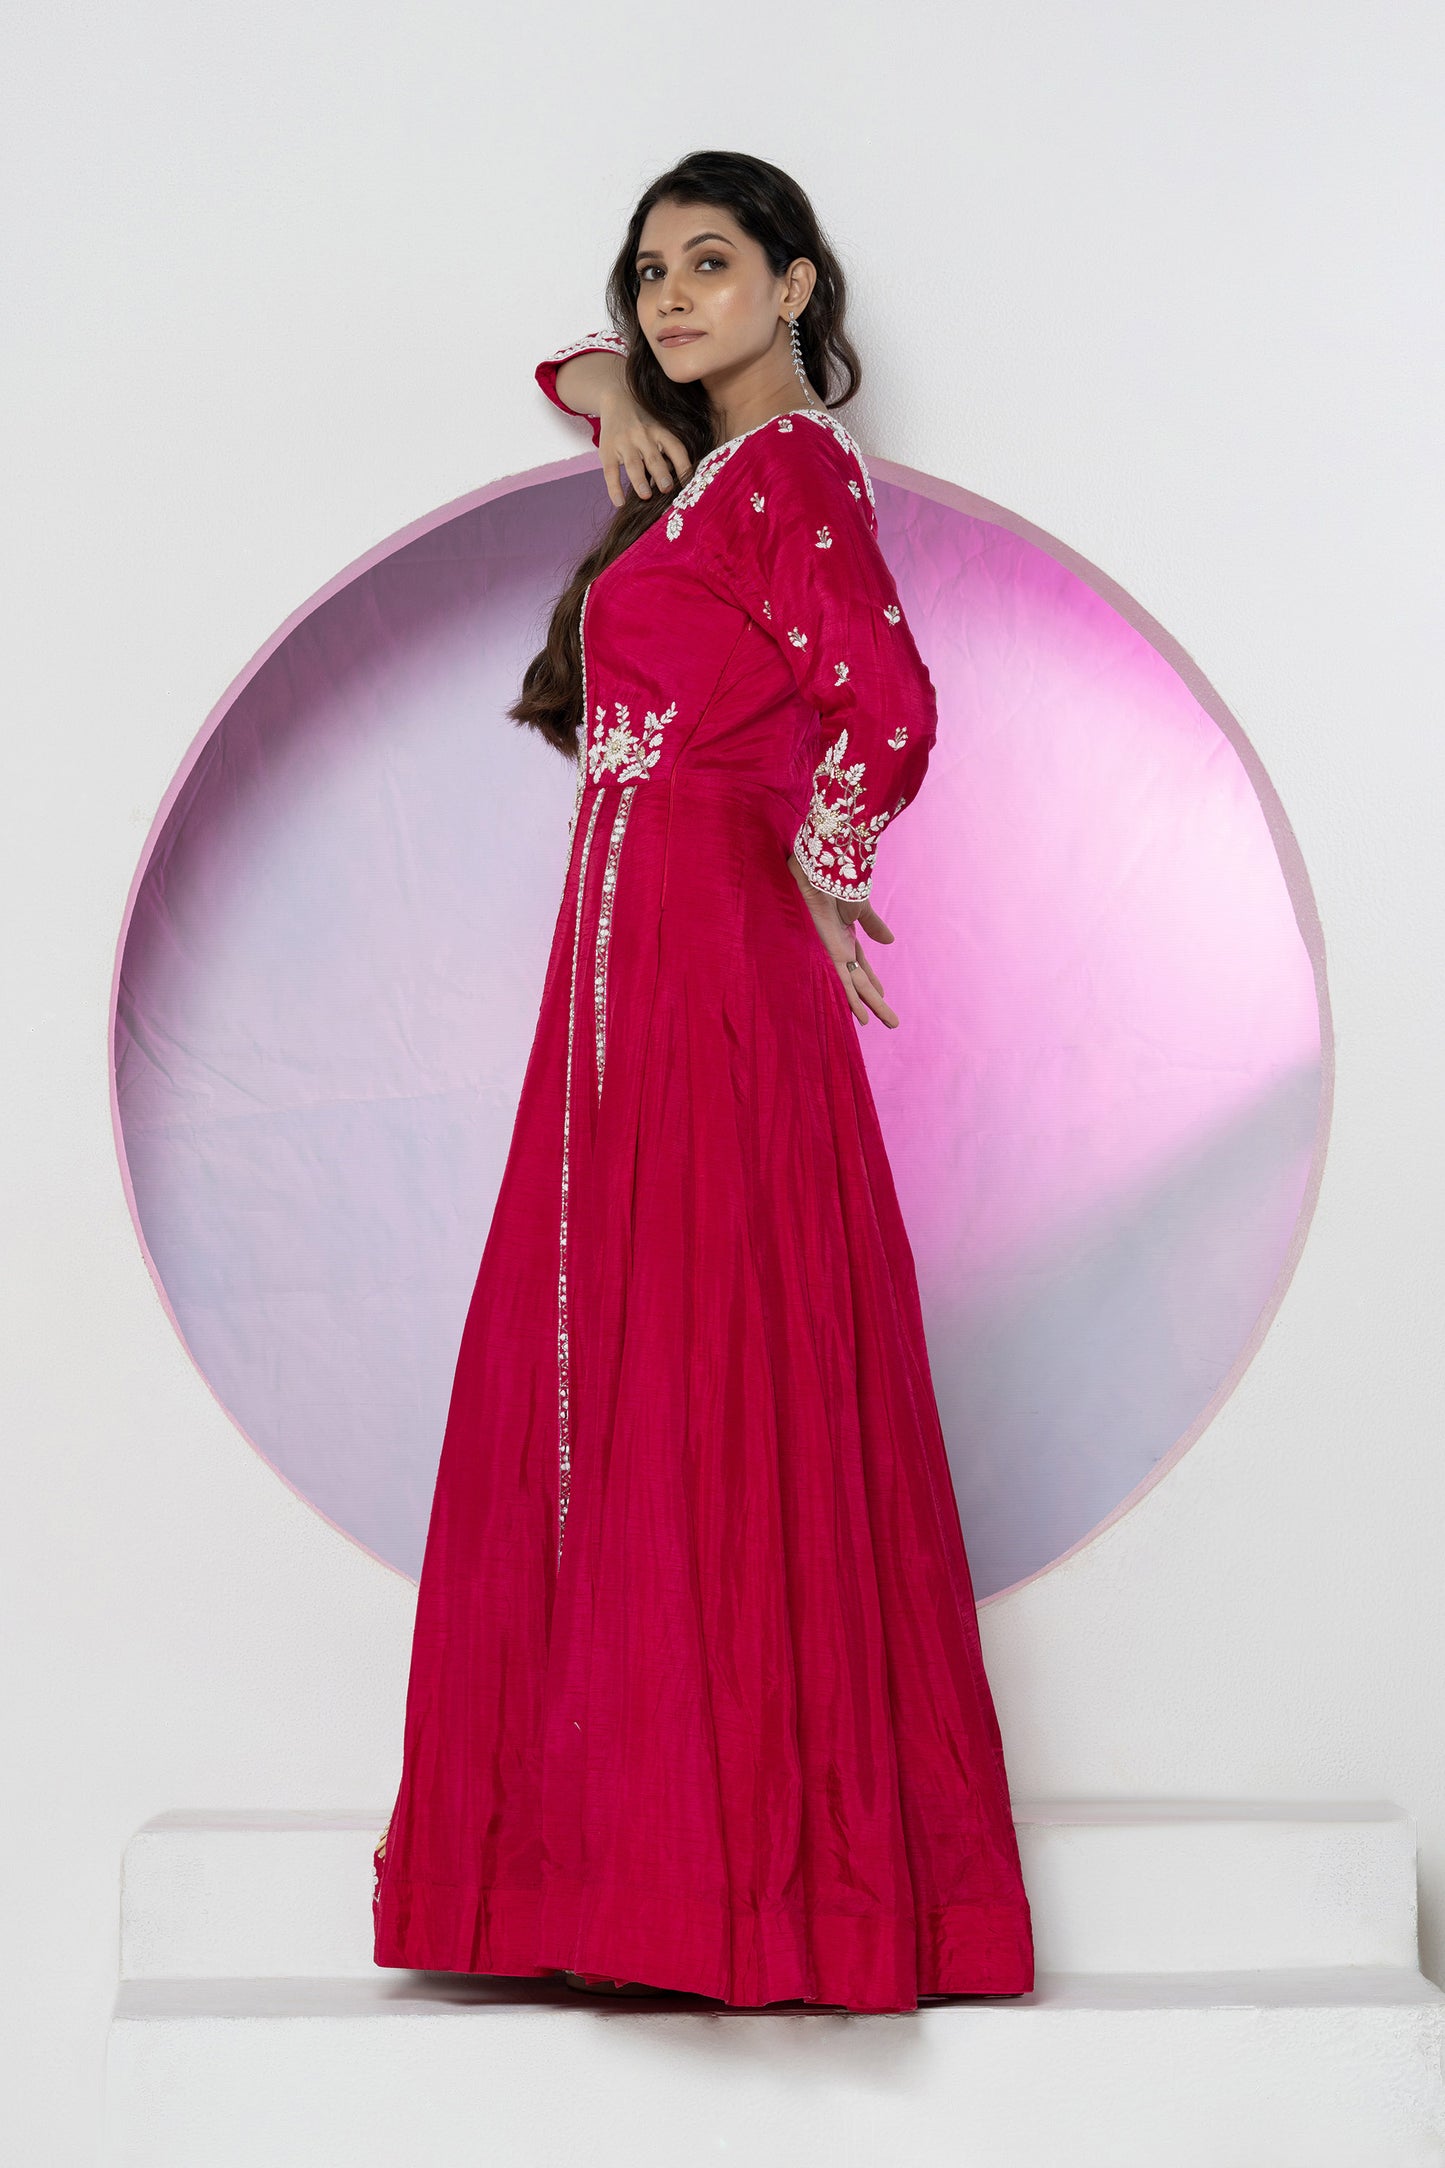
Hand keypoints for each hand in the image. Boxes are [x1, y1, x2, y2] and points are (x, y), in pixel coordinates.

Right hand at [596, 391, 692, 510]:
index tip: (689, 484)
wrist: (616, 398)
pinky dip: (614, 488)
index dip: (683, 466)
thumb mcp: (659, 426)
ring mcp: (624, 443)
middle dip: (661, 473)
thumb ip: (667, 450)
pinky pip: (610, 472)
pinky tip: (619, 502)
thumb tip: (675, 485)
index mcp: (660, 431)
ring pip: (633, 464)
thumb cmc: (644, 421)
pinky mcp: (607, 451)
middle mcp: (643, 436)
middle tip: (667, 489)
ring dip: (639, 481)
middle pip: (654, 457)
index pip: (676, 448)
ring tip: (646, 496)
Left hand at [786, 853, 899, 1028]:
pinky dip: (852, 999)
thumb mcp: (862, 908)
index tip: (881, 995)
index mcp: (847, 936)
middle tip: (890, 1022)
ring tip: (878, 1025)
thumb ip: (874, 925)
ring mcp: (834, 951)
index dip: (871, 980)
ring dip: (867, 1006)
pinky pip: (844, 981)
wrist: (825, 869)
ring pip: (854, 986)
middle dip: (875, 1002)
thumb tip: (890, 942)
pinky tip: (860, 1016)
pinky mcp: (831, 952)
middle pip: (860, 980)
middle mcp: (840, 947)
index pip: (862, 965)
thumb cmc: (840, 882)